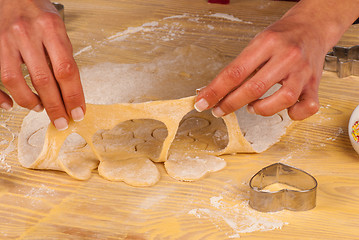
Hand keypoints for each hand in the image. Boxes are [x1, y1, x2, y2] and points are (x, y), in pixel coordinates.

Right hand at [0, 0, 84, 129]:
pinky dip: (2, 96)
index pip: (66, 70)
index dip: (73, 96)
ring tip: (40, 109)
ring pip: (15, 81)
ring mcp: (5, 40)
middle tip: (62, 121)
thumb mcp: (59, 30)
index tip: (78, 112)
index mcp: (51, 28)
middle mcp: (27, 33)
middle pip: (43, 79)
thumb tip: (72, 92)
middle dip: (55, 106)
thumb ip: (64, 57)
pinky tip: (11, 104)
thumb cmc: (39, 14)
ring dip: (30, 102)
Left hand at [195, 19, 323, 119]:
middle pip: (254, 88)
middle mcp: (287, 57)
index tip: (203, 102)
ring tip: (253, 107)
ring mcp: (303, 72)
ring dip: (262, 109)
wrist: (313, 26)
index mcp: (267, 43)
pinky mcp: (315, 84)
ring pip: (283, 100)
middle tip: (219, 110)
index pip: (234, 72)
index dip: (215, 91)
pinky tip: (283, 109)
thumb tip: (216, 91)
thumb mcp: (256, 43)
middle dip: (231, 104)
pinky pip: (308, 107)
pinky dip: (294, 114)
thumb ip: (239, 67)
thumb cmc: (282, 36)